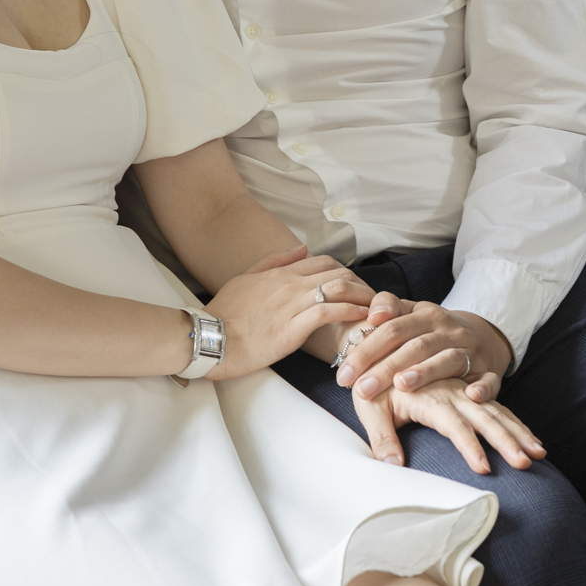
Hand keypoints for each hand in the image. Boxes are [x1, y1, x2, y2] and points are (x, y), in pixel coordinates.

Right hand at [205, 246, 372, 379]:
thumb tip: (302, 248)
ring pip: (338, 288)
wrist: (210, 338)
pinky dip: (350, 312)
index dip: (344, 271)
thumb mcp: (245, 278)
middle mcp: (290, 284)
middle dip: (359, 283)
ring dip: (362, 296)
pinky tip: (362, 317)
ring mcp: (293, 303)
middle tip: (372, 298)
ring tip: (375, 307)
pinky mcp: (294, 326)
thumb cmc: (224, 314)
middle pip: (337, 272)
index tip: (355, 285)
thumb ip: (274, 261)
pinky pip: (330, 312)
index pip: (322, 262)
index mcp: (280, 273)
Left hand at [337, 297, 513, 405]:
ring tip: (402, 385)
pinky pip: (489, 380)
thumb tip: (372, 314)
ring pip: (447, 360)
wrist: (483, 336)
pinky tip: (470, 396)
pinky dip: (482, 388)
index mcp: (426, 315)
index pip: (392, 329)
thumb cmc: (434, 331)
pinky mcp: (489, 371)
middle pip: (415, 346)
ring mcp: (470, 350)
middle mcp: (449, 330)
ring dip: (425, 373)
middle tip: (361, 389)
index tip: (343, 374)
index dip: (366, 351)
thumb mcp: (412, 314)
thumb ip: (389, 308)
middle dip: (385, 368)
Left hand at [353, 377, 546, 474]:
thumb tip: (393, 465)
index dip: (469, 444)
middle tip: (525, 464)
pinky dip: (515, 423)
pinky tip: (531, 440)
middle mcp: (451, 389)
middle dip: (506, 439)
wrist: (382, 345)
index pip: (453, 422)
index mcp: (429, 393)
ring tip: (537, 455)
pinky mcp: (466, 394)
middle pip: (485, 414)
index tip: (484, 468)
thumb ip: (380, 435)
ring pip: (496, 411)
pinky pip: (496, 408)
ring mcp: (462, 390)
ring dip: (518, 432)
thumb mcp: (369, 405)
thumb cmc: (373, 378)